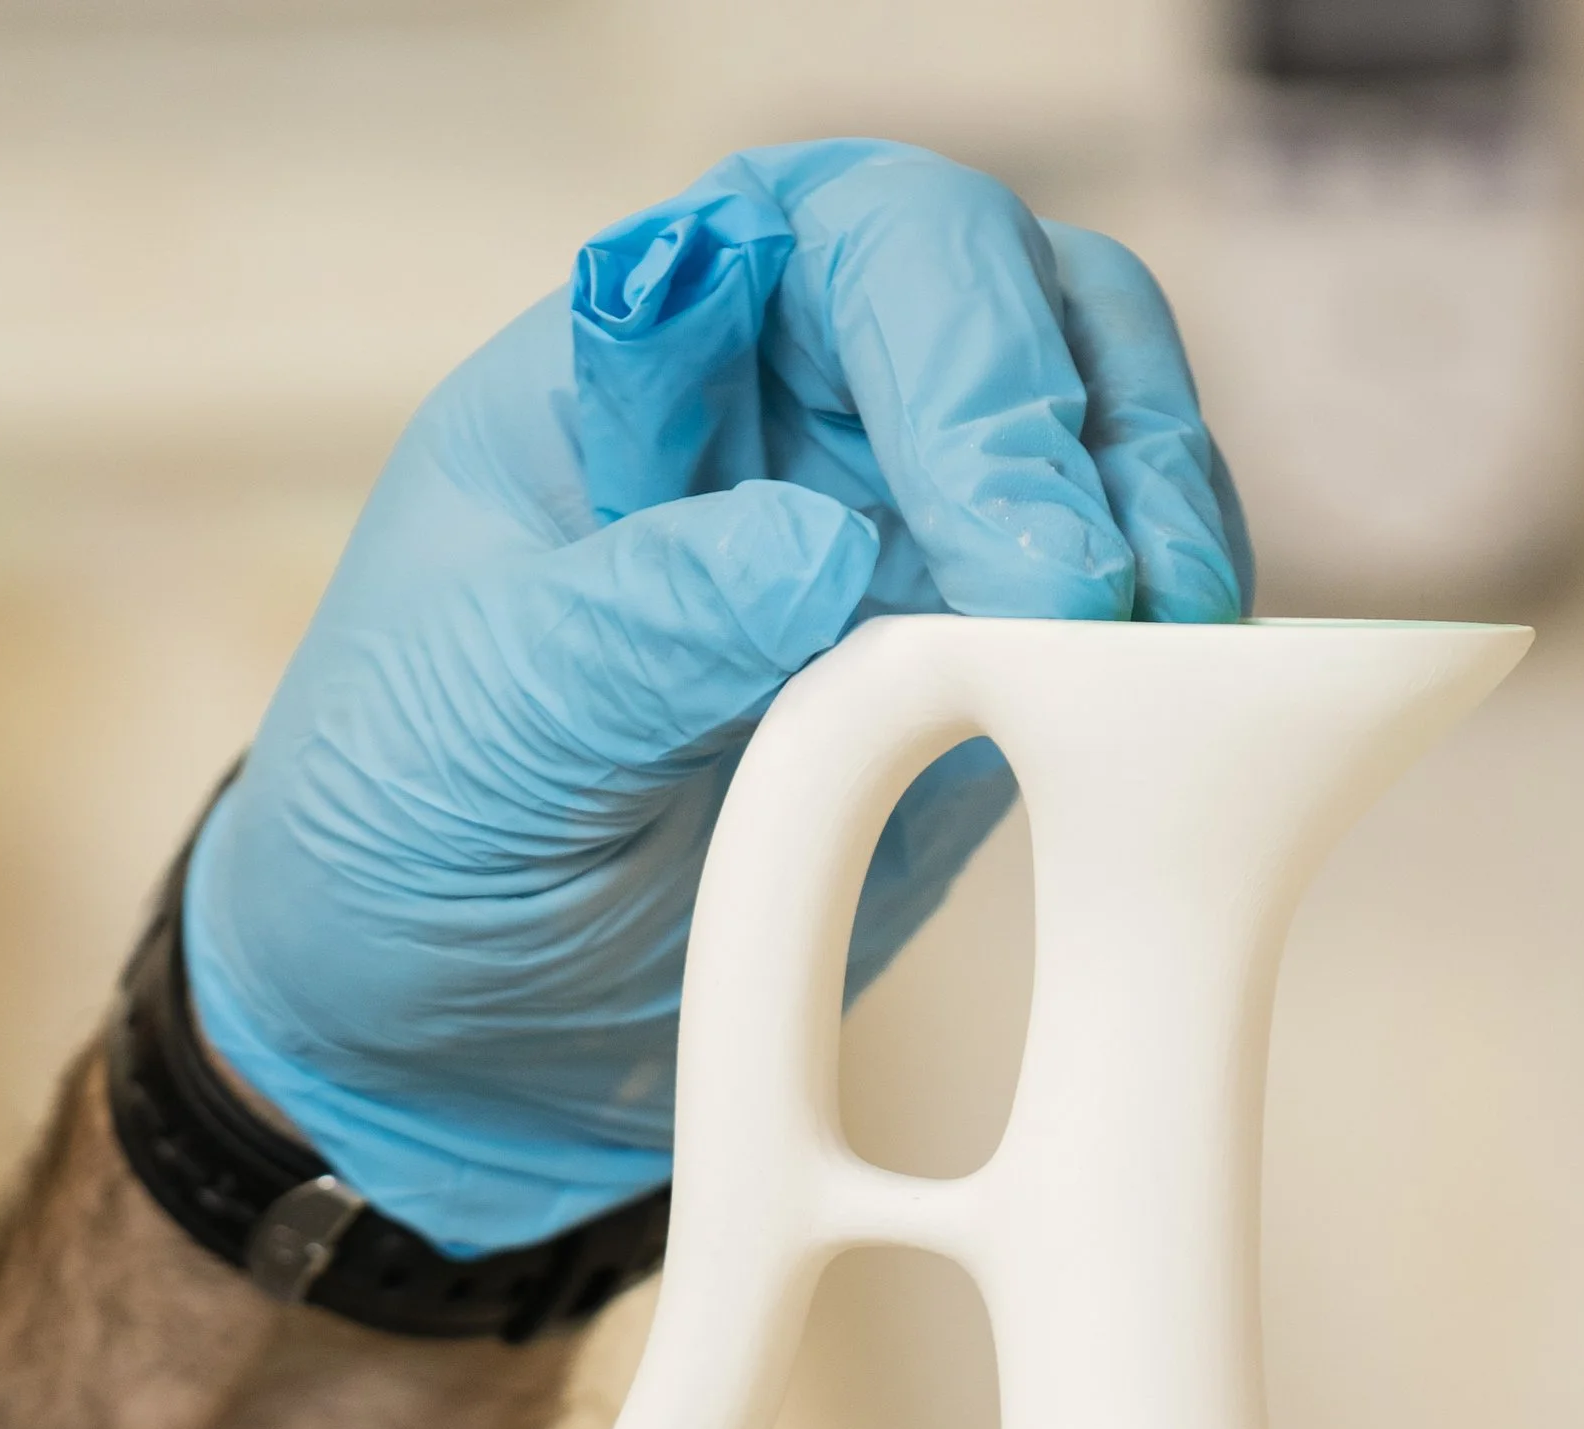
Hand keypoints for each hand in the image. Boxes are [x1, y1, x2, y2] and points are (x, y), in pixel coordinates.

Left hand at [186, 137, 1250, 1252]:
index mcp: (661, 340)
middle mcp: (805, 405)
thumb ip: (638, 624)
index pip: (860, 241)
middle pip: (1027, 309)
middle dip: (1098, 436)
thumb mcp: (479, 724)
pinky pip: (1113, 631)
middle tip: (1113, 603)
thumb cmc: (410, 827)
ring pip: (1107, 446)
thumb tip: (827, 549)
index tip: (1000, 542)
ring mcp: (908, 542)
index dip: (961, 352)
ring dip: (1167, 531)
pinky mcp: (978, 690)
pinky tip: (1173, 731)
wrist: (444, 1033)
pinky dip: (1165, 666)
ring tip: (1173, 660)